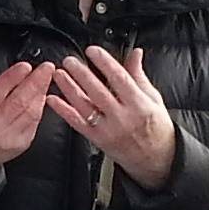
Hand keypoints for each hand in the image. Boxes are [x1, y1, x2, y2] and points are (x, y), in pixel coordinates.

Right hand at [0, 59, 53, 176]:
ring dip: (41, 92)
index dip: (12, 79)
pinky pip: (35, 121)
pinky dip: (41, 105)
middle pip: (18, 101)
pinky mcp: (22, 142)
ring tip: (47, 76)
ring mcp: (11, 136)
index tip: (25, 66)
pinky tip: (43, 93)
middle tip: (46, 67)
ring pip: (30, 111)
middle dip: (35, 82)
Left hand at [47, 45, 177, 187]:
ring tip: (59, 74)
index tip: (93, 51)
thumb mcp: (153, 99)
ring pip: (85, 107)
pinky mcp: (97, 139)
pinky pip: (77, 123)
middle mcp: (122, 118)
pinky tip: (53, 99)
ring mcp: (108, 130)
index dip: (105, 63)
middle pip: (98, 92)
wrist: (155, 158)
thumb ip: (139, 76)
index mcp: (139, 105)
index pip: (120, 79)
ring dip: (69, 89)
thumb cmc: (155, 127)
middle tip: (70, 61)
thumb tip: (135, 53)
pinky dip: (63, 111)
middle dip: (82, 74)